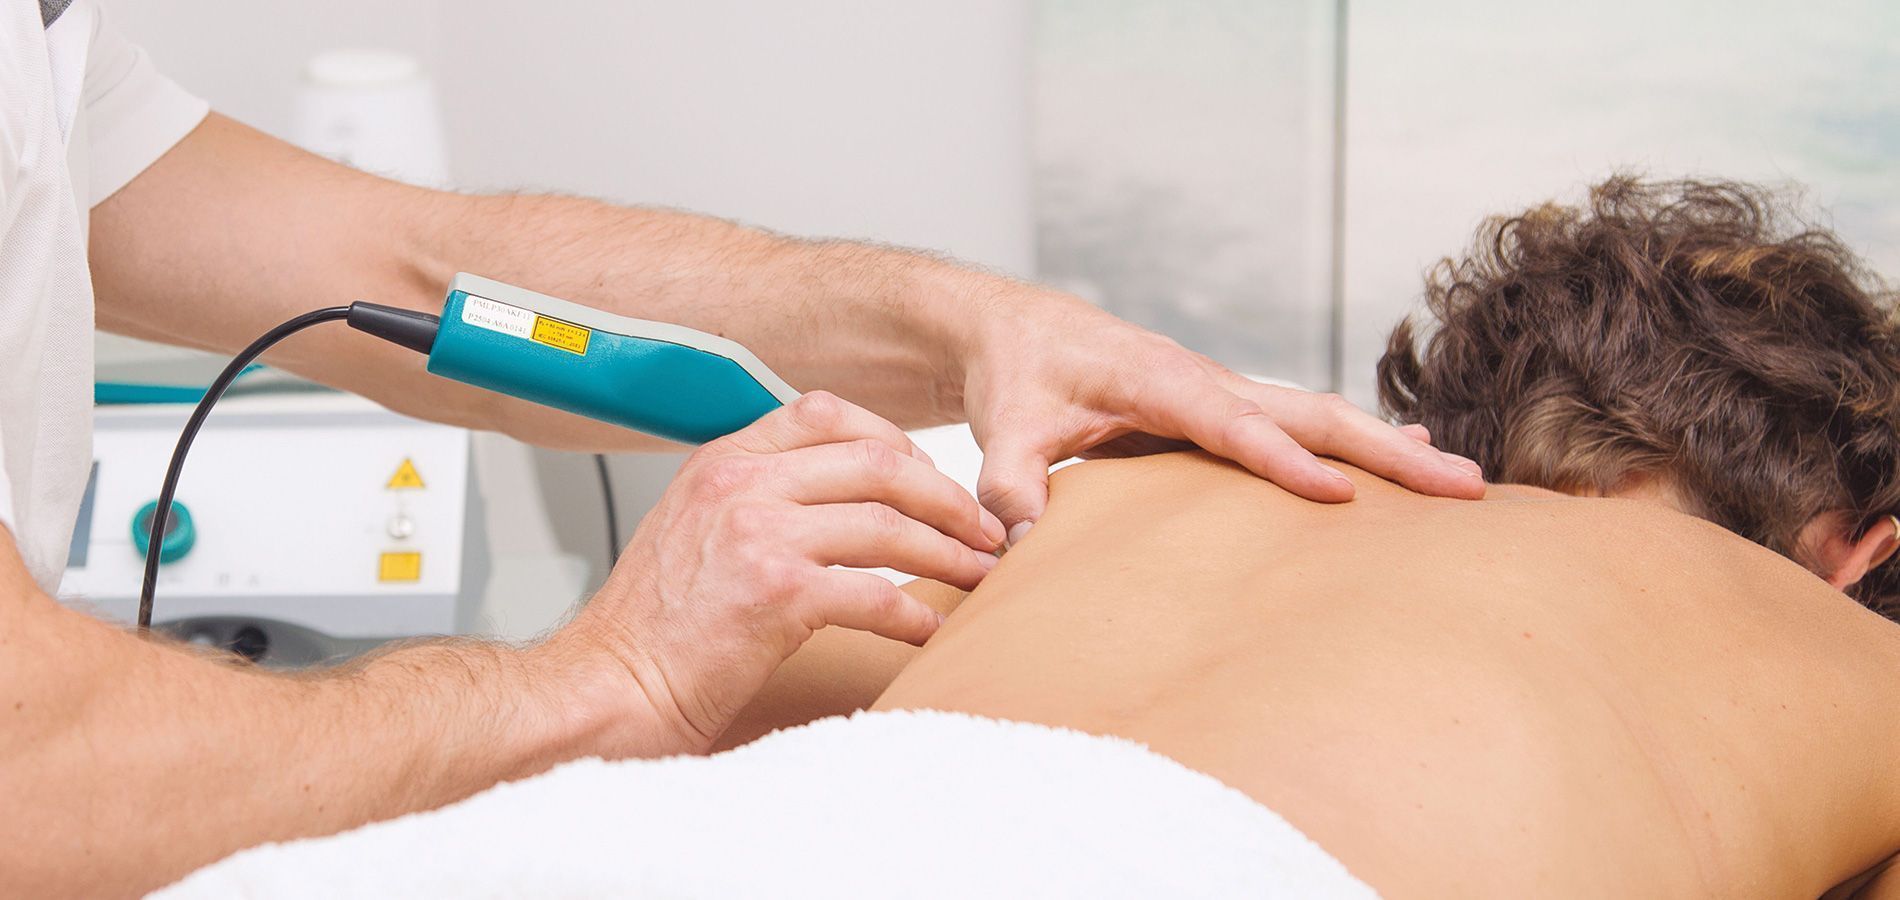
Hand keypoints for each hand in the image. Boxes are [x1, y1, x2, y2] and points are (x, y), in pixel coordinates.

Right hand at [560, 391, 1002, 754]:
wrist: (611, 689)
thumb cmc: (654, 628)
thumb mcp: (692, 531)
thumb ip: (753, 498)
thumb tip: (832, 502)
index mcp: (722, 461)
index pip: (824, 413)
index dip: (894, 440)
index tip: (930, 476)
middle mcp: (739, 483)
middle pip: (877, 463)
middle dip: (945, 496)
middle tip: (981, 529)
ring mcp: (758, 534)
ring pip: (889, 524)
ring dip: (948, 552)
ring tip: (979, 575)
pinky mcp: (776, 594)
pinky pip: (876, 593)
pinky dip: (916, 613)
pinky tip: (933, 629)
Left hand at [959, 290, 1485, 538]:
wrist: (1014, 329)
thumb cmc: (1013, 375)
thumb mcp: (1000, 428)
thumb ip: (1010, 482)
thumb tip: (1020, 540)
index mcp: (1157, 380)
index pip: (1230, 424)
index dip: (1282, 461)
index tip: (1338, 497)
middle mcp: (1205, 379)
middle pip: (1309, 412)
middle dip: (1384, 452)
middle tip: (1461, 488)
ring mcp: (1221, 391)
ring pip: (1320, 415)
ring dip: (1388, 449)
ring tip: (1461, 483)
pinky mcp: (1222, 407)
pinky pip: (1302, 424)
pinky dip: (1356, 441)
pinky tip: (1409, 455)